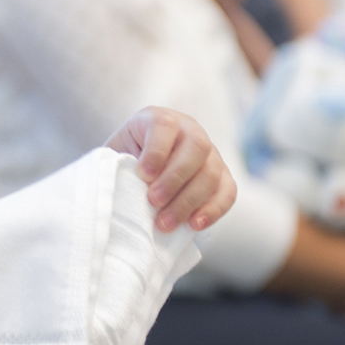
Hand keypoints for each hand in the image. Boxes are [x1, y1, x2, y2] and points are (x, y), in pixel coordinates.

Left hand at [107, 106, 235, 234]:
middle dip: (175, 177)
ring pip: (212, 172)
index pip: (165, 126)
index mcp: (159, 119)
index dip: (156, 151)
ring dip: (189, 201)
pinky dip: (213, 210)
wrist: (143, 170)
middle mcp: (190, 130)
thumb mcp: (116, 155)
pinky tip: (194, 225)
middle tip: (154, 201)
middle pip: (196, 147)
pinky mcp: (223, 176)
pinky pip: (228, 192)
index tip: (143, 175)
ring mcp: (211, 153)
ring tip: (165, 223)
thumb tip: (119, 187)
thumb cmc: (125, 161)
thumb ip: (118, 165)